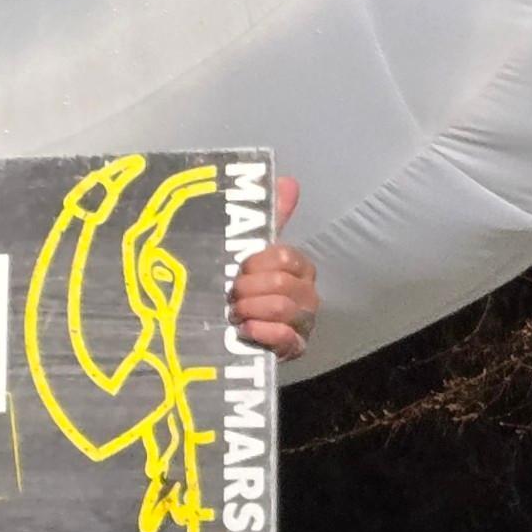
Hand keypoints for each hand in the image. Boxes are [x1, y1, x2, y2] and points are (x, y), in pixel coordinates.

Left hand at [228, 174, 317, 362]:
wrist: (224, 330)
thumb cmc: (240, 286)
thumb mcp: (248, 250)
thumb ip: (270, 218)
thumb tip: (288, 180)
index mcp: (298, 268)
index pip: (285, 256)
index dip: (256, 262)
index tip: (238, 269)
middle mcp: (307, 295)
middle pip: (282, 283)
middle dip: (248, 288)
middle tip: (230, 295)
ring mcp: (303, 324)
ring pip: (282, 308)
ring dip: (250, 310)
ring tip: (233, 314)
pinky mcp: (294, 350)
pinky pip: (286, 339)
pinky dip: (261, 333)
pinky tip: (245, 330)